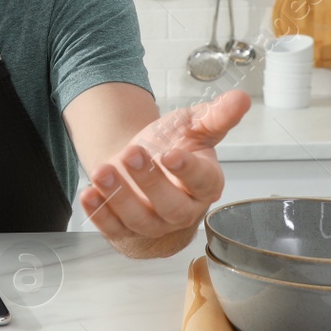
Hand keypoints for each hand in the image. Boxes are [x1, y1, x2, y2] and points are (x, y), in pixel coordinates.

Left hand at [79, 90, 250, 247]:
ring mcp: (154, 225)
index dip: (187, 170)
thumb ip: (216, 116)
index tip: (170, 154)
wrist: (138, 163)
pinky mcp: (126, 233)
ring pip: (140, 220)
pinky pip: (113, 229)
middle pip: (171, 207)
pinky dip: (99, 214)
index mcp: (205, 185)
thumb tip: (242, 97)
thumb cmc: (170, 147)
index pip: (203, 182)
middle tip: (132, 154)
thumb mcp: (193, 126)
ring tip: (103, 171)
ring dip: (119, 198)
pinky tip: (88, 194)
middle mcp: (183, 211)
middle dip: (149, 181)